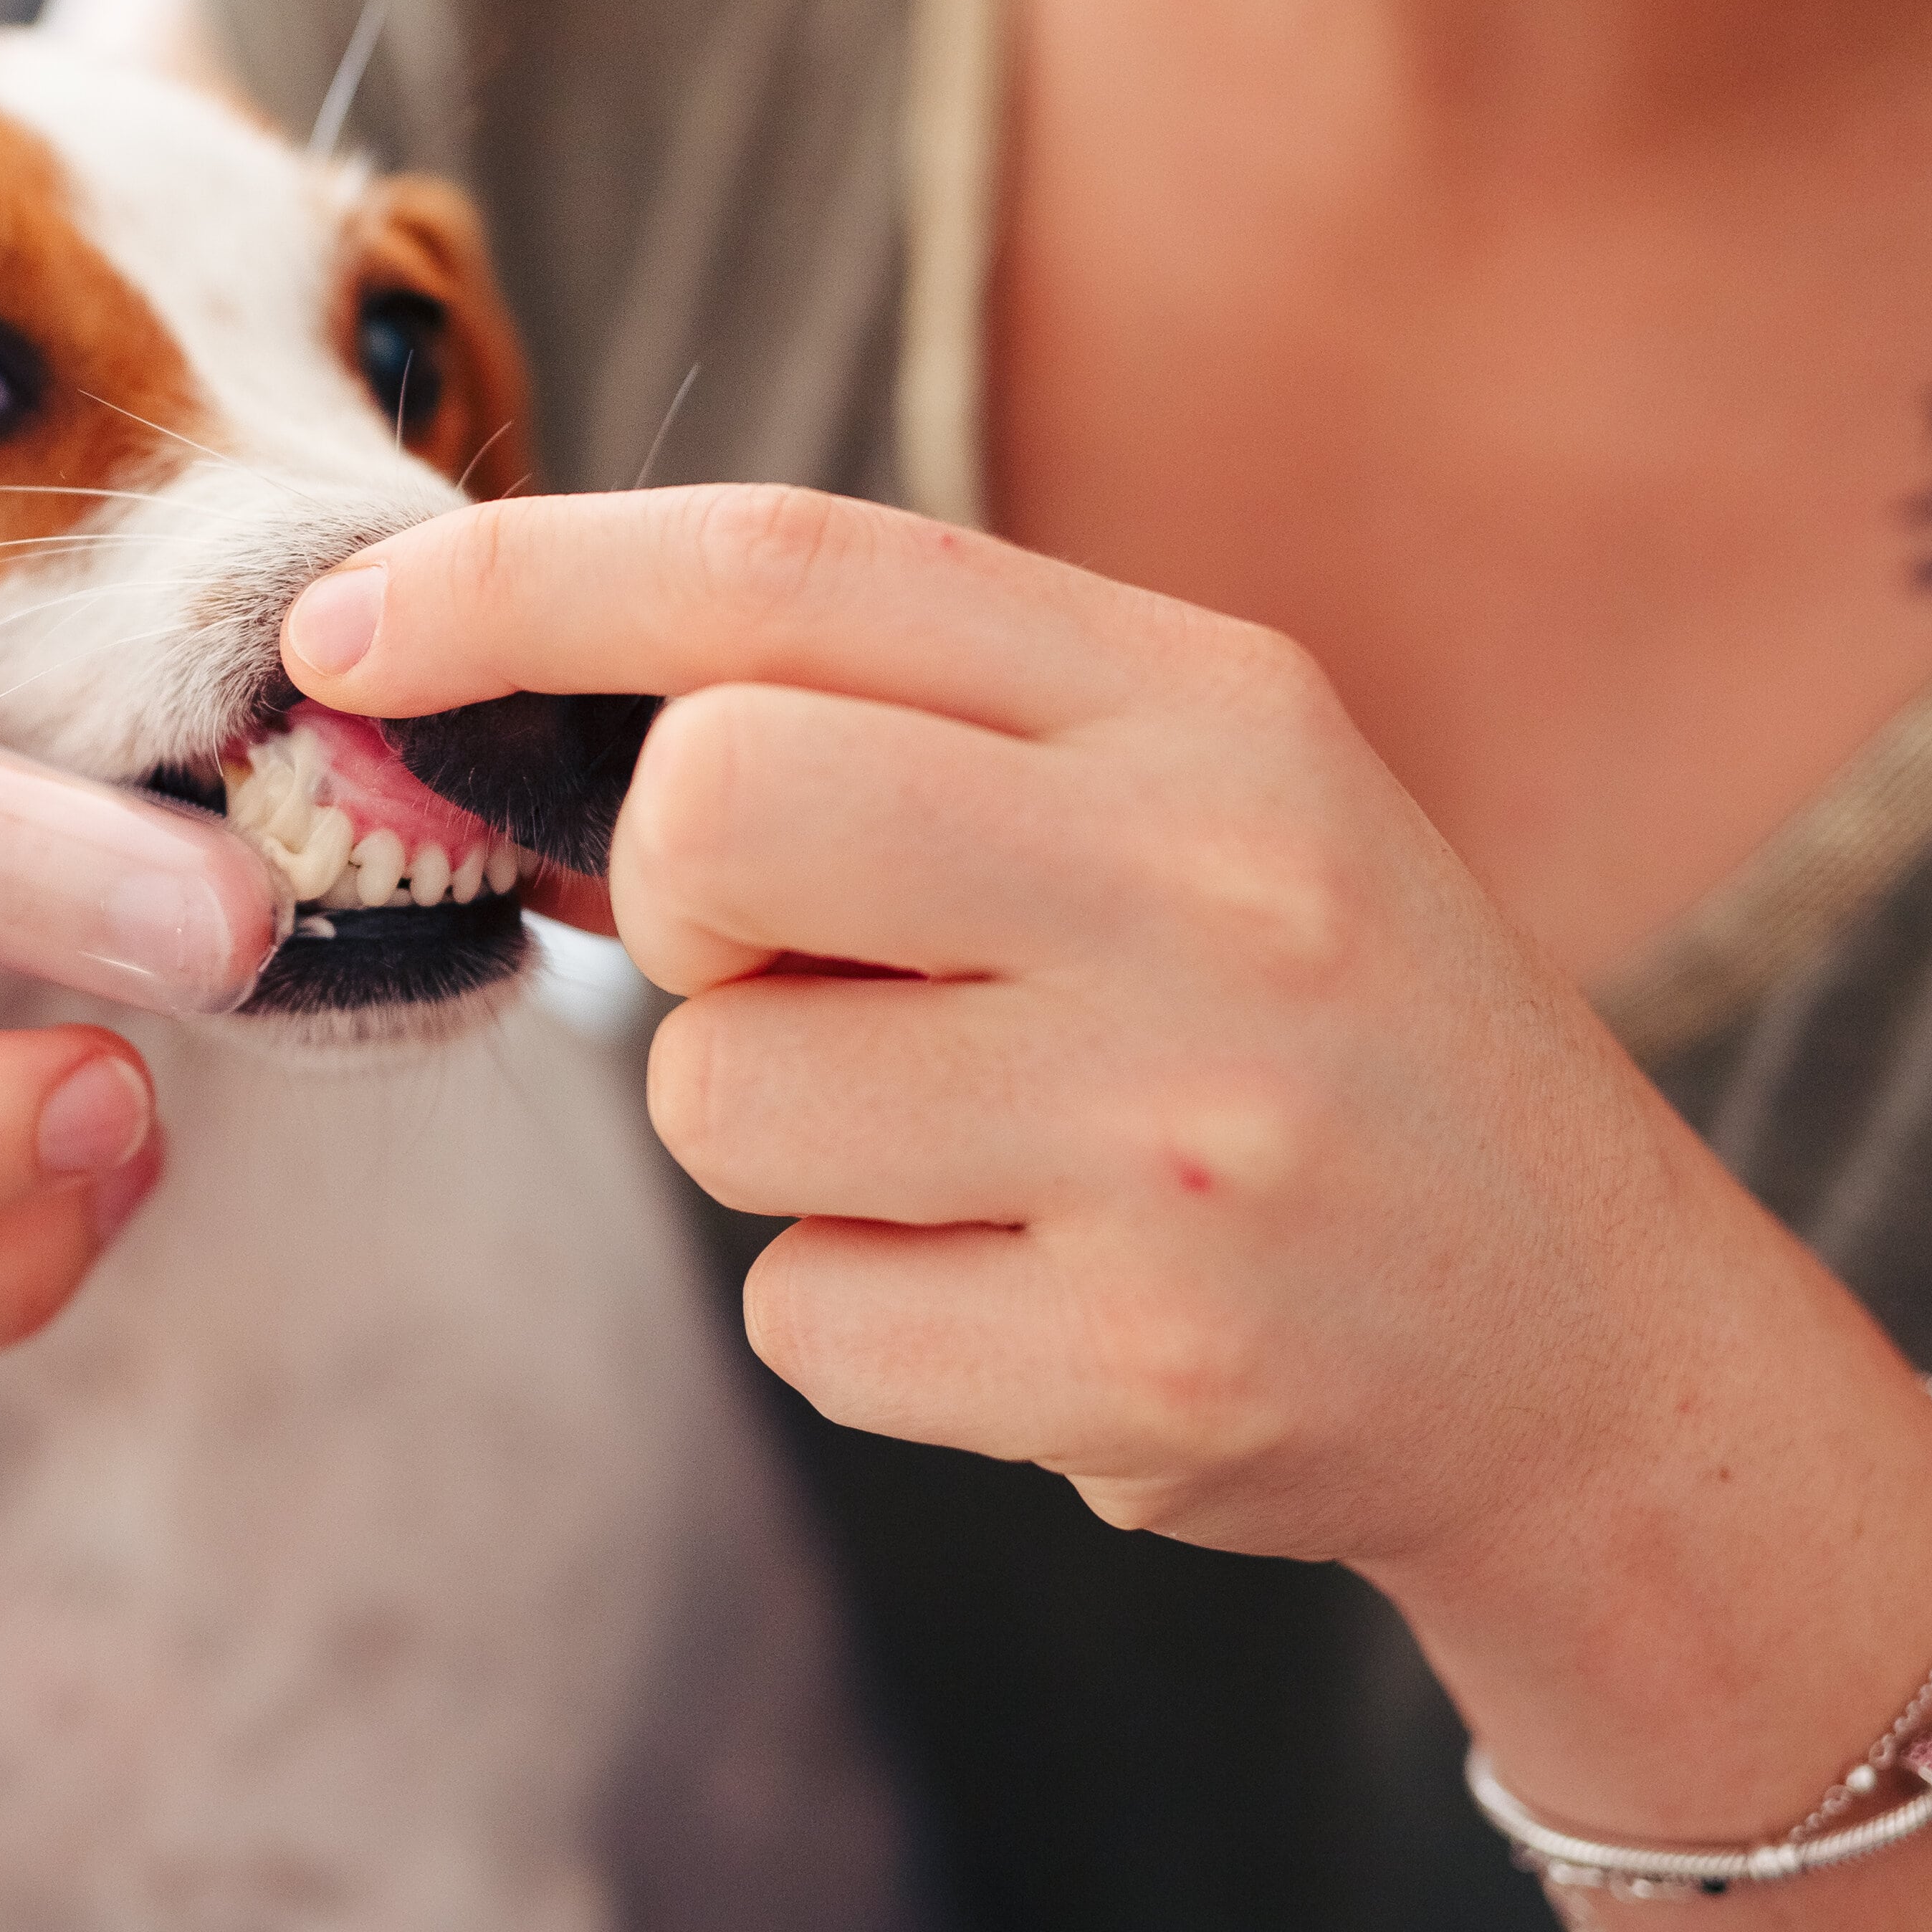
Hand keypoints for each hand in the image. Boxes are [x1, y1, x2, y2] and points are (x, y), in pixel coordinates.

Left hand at [276, 485, 1917, 1601]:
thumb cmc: (1300, 1032)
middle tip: (775, 961)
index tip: (338, 625)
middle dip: (668, 906)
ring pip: (717, 1098)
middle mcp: (1215, 884)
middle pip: (715, 813)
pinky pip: (800, 1313)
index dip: (520, 582)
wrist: (1593, 1341)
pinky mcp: (1157, 1360)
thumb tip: (500, 728)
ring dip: (780, 1140)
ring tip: (983, 1157)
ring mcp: (1191, 1132)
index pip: (786, 571)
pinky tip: (1033, 1301)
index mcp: (1203, 701)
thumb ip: (889, 730)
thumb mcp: (1175, 802)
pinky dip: (863, 1317)